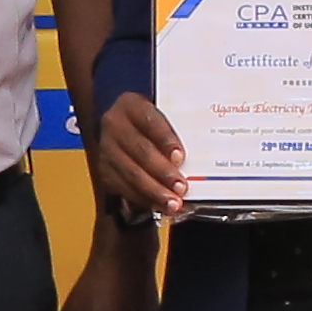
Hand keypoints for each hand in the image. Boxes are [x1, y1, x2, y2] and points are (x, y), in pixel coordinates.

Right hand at [88, 88, 191, 224]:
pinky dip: (144, 199)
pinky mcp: (104, 169)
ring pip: (131, 173)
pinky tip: (160, 206)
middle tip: (181, 187)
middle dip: (162, 172)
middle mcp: (114, 124)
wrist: (130, 128)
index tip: (181, 157)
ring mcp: (106, 148)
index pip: (150, 120)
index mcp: (131, 105)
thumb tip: (206, 151)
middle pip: (140, 150)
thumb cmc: (157, 124)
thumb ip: (181, 128)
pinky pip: (123, 187)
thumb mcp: (166, 115)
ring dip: (154, 191)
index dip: (165, 139)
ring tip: (173, 203)